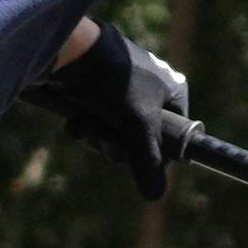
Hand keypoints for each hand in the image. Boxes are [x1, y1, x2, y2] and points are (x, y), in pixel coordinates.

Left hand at [30, 21, 194, 202]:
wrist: (72, 50)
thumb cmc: (114, 82)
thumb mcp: (137, 126)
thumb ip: (148, 161)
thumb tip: (155, 197)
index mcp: (173, 90)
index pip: (175, 136)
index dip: (156, 153)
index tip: (138, 160)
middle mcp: (152, 87)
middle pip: (140, 138)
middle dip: (118, 145)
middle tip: (107, 142)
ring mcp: (124, 86)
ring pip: (114, 131)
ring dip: (97, 136)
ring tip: (86, 127)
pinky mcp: (97, 86)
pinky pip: (97, 118)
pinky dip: (85, 124)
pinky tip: (75, 120)